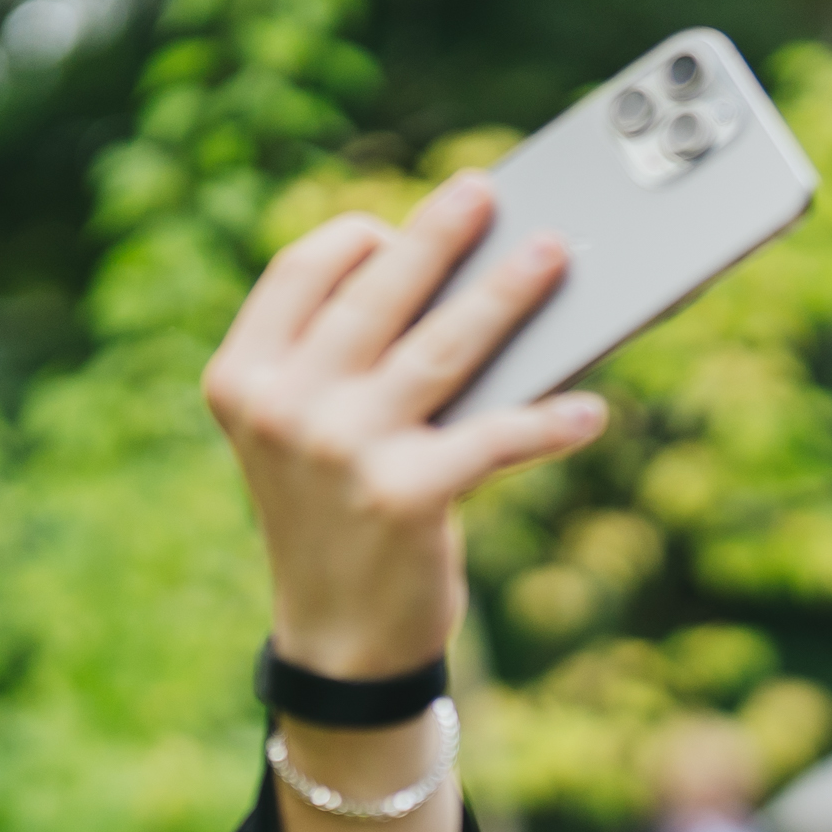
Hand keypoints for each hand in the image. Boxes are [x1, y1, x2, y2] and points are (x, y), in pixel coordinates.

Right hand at [201, 174, 609, 680]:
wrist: (338, 642)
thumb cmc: (337, 517)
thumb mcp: (309, 434)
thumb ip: (347, 363)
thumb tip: (458, 287)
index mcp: (244, 378)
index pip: (301, 272)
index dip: (357, 239)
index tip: (398, 226)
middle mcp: (284, 408)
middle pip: (379, 294)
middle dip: (440, 235)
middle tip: (484, 190)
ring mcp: (342, 450)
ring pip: (444, 347)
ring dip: (507, 296)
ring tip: (551, 255)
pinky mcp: (405, 497)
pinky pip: (493, 440)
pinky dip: (546, 426)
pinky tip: (587, 414)